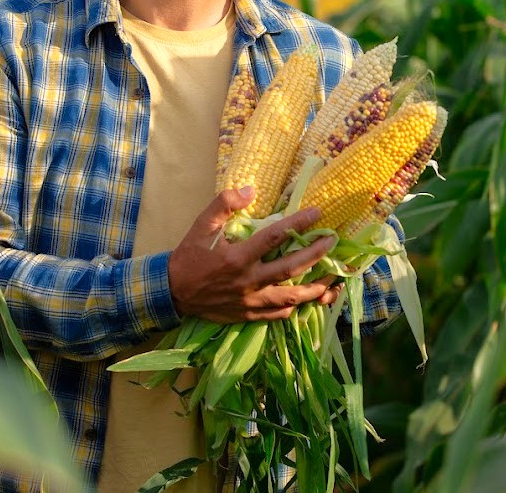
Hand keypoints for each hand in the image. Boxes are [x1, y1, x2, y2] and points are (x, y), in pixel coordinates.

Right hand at [168, 187, 336, 322]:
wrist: (173, 292)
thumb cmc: (190, 256)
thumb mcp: (201, 225)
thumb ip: (224, 204)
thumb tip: (250, 190)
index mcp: (238, 257)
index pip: (275, 237)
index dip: (299, 223)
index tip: (317, 213)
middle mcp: (248, 280)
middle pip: (291, 268)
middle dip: (316, 254)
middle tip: (332, 241)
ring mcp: (250, 301)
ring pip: (291, 297)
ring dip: (314, 288)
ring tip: (332, 278)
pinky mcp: (248, 315)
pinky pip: (278, 314)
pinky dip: (294, 306)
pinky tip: (306, 298)